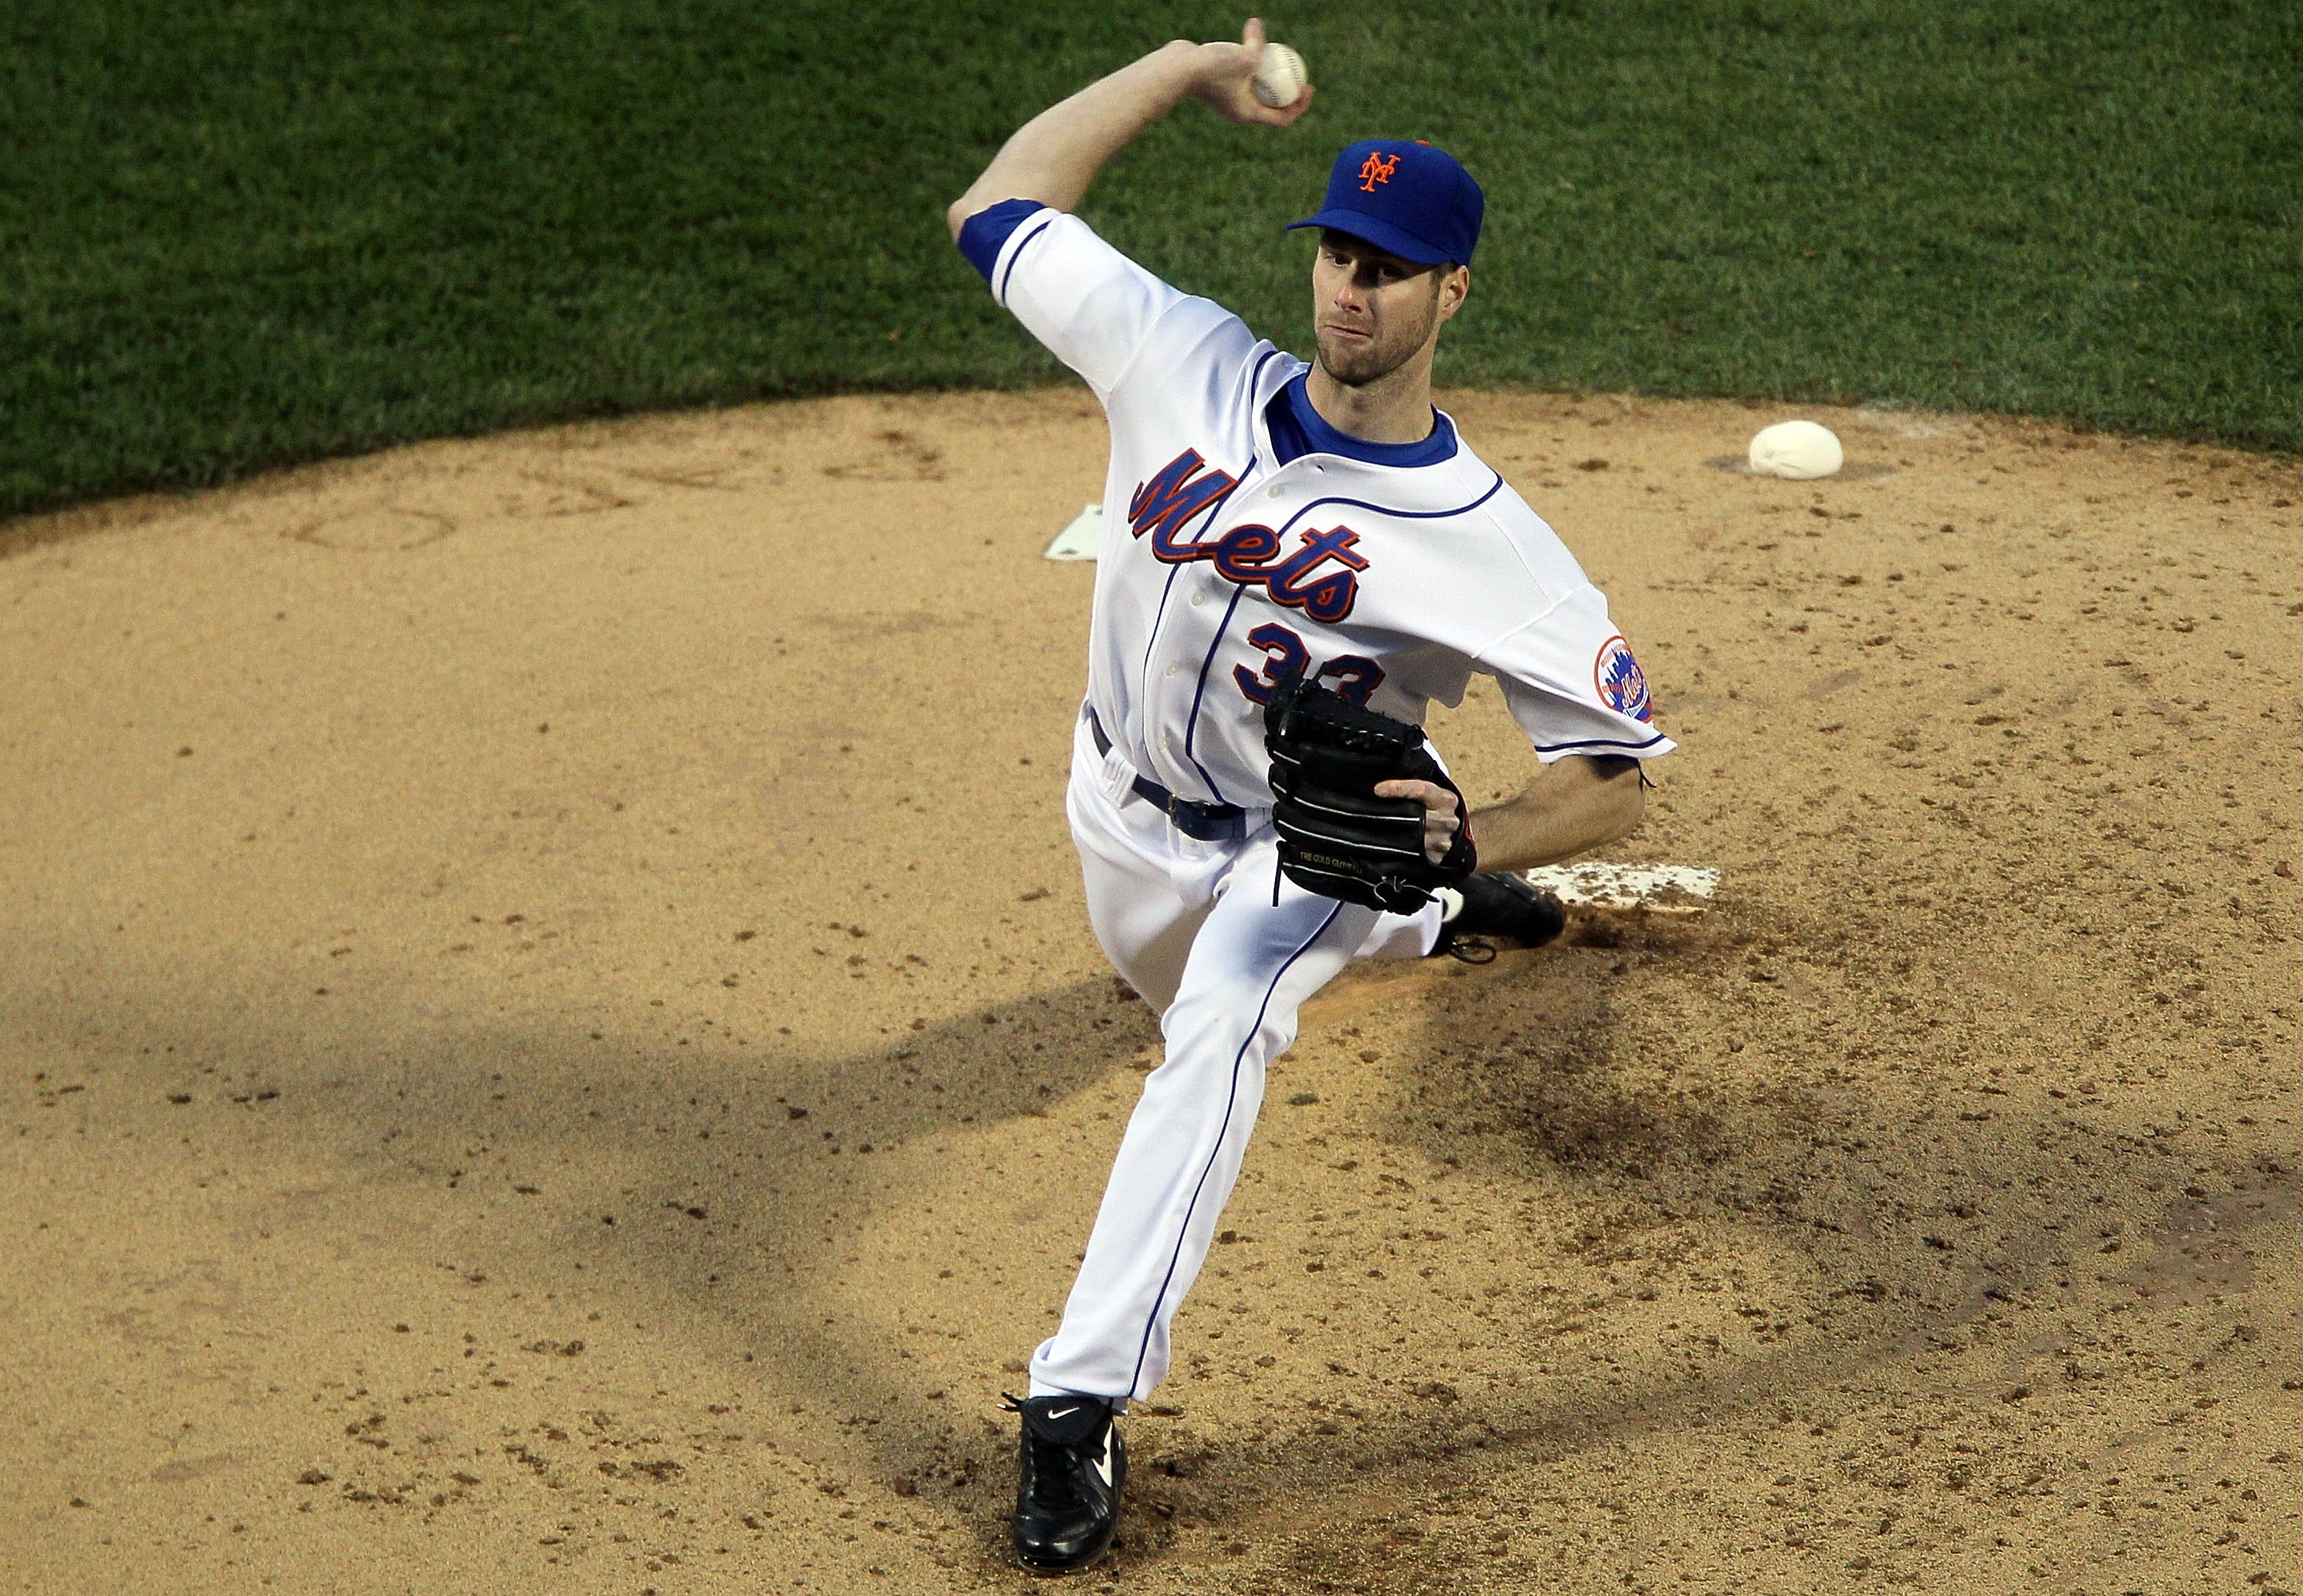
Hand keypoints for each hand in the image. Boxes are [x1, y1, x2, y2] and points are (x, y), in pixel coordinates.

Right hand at [1187, 18, 1314, 126]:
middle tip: (1299, 74)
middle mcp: (1240, 111)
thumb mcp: (1244, 56)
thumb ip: (1257, 42)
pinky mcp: (1220, 87)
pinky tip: (1255, 50)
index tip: (1307, 86)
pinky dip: (1252, 69)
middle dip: (1288, 94)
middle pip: (1272, 108)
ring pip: (1257, 93)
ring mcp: (1229, 100)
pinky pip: (1243, 80)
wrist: (1177, 70)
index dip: (1299, 105)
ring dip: (1270, 80)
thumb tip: (1257, 23)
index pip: (1282, 118)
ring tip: (1280, 61)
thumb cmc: (1212, 69)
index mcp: (1249, 115)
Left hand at [1373, 778, 1461, 863]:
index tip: (1377, 790)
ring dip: (1386, 834)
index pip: (1422, 790)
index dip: (1398, 788)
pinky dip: (1392, 852)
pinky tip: (1379, 848)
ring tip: (1367, 830)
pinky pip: (1408, 856)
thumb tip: (1381, 788)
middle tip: (1363, 812)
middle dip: (1387, 814)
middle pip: (1414, 816)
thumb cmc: (1438, 812)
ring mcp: (1441, 842)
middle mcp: (1446, 821)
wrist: (1458, 839)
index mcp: (1445, 800)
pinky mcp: (1434, 859)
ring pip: (1409, 838)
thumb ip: (1414, 790)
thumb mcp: (1434, 796)